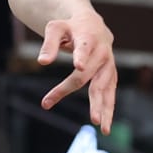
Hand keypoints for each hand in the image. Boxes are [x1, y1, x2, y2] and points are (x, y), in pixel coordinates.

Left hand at [38, 11, 116, 132]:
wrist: (93, 25)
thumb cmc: (70, 27)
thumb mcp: (56, 28)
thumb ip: (49, 44)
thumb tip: (42, 62)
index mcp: (88, 38)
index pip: (83, 48)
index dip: (80, 56)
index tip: (78, 66)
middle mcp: (102, 53)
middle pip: (87, 75)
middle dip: (80, 93)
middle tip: (86, 115)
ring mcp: (109, 66)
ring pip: (104, 88)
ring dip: (103, 107)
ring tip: (100, 126)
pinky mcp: (111, 76)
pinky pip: (109, 94)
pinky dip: (108, 109)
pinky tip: (105, 126)